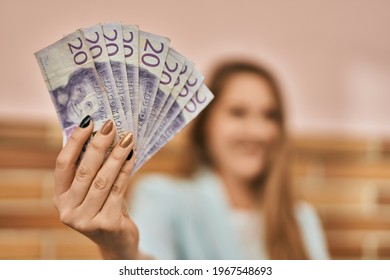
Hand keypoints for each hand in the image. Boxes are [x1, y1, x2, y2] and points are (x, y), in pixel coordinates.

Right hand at [53, 116, 139, 258]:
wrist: (117, 242)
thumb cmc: (103, 208)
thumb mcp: (91, 191)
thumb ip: (90, 169)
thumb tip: (100, 133)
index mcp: (60, 198)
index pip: (63, 164)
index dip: (75, 141)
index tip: (88, 121)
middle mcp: (68, 211)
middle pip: (85, 170)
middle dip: (99, 145)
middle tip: (112, 125)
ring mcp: (86, 220)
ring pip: (103, 180)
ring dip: (117, 156)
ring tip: (127, 138)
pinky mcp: (108, 223)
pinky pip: (119, 189)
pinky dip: (127, 169)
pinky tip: (132, 156)